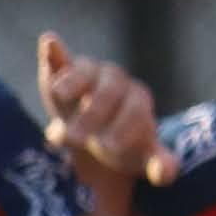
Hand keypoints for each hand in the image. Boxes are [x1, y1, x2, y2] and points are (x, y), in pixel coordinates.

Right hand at [37, 32, 174, 185]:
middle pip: (109, 89)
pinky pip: (59, 58)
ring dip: (72, 82)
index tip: (108, 147)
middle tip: (75, 138)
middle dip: (93, 112)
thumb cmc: (122, 145)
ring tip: (58, 94)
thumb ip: (158, 164)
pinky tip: (49, 42)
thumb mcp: (141, 158)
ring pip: (85, 71)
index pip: (135, 108)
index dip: (123, 125)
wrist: (95, 130)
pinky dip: (53, 51)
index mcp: (137, 101)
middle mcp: (115, 82)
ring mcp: (89, 74)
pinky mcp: (62, 73)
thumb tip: (166, 172)